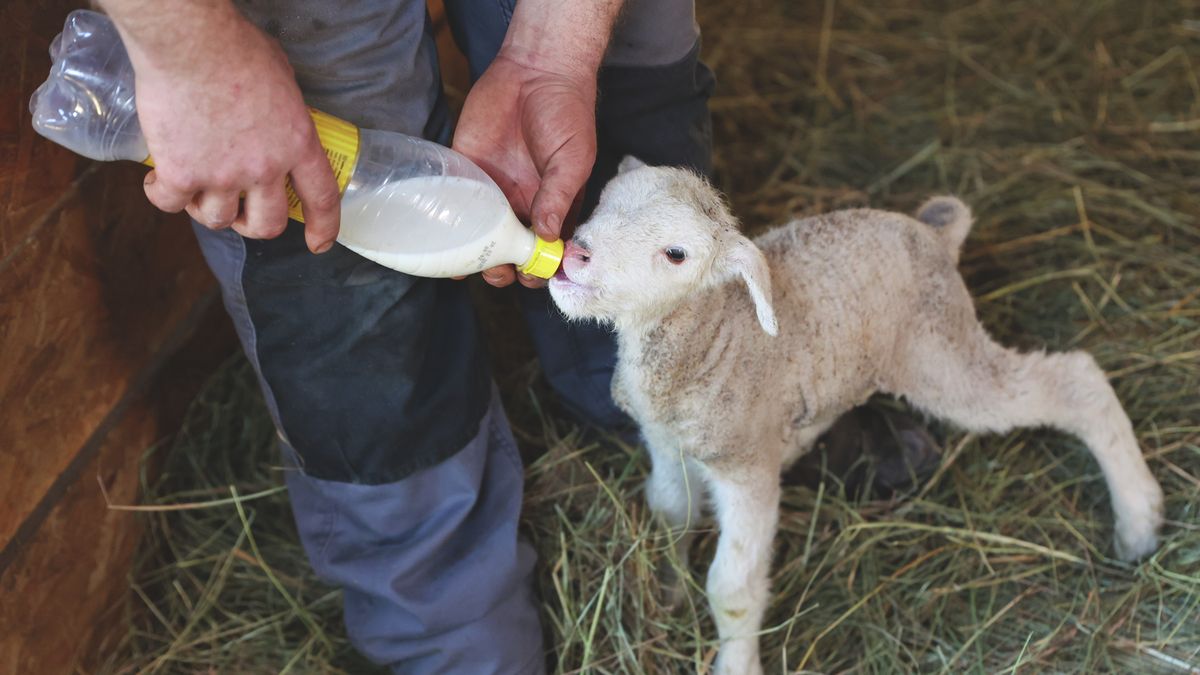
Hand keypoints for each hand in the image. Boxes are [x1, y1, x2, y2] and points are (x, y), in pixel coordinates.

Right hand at [107, 1, 339, 252]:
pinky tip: (158, 182)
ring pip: (216, 219)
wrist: (189, 41)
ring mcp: (223, 175)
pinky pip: (170, 204)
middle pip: (266, 224)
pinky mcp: (181, 173)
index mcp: (297, 144)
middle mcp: (265, 168)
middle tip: (240, 215)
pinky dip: (161, 196)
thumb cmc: (235, 47)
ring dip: (205, 210)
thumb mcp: (283, 79)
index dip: (323, 227)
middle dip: (253, 226)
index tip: (318, 244)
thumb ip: (284, 112)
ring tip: (195, 187)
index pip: (321, 198)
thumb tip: (278, 119)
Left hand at [452, 52, 596, 287]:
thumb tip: (547, 236)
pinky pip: (454, 203)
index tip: (530, 274)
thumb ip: (558, 197)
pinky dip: (447, 224)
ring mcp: (492, 188)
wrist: (536, 69)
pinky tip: (441, 241)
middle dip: (503, 268)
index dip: (538, 267)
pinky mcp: (466, 169)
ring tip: (470, 263)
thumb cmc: (567, 113)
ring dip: (473, 254)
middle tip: (497, 270)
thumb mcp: (573, 159)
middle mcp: (521, 203)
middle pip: (508, 249)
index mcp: (551, 205)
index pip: (543, 248)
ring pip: (478, 234)